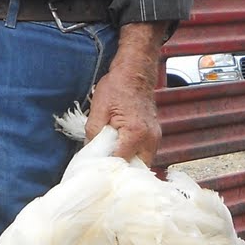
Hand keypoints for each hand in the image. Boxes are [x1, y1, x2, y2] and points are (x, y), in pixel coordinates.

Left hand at [85, 21, 166, 162]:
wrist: (136, 71)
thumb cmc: (117, 87)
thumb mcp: (98, 110)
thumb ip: (93, 136)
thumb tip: (89, 155)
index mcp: (136, 134)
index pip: (120, 163)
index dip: (106, 169)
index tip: (94, 172)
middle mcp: (150, 139)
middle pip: (135, 169)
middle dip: (120, 172)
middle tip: (103, 171)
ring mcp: (155, 138)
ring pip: (142, 163)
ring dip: (127, 165)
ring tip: (110, 162)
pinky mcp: (154, 135)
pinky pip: (144, 153)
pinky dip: (133, 156)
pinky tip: (119, 154)